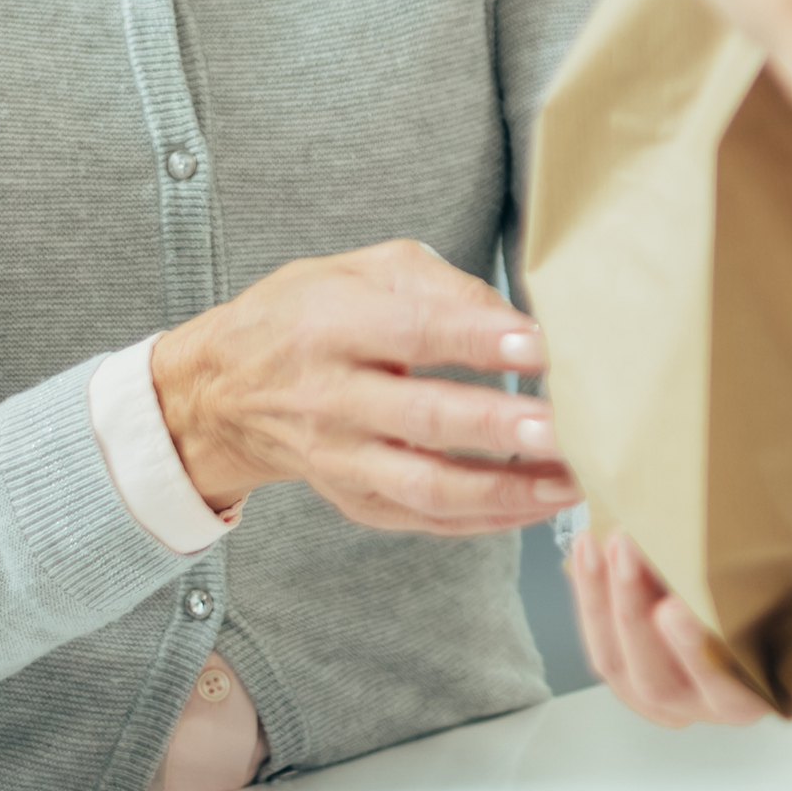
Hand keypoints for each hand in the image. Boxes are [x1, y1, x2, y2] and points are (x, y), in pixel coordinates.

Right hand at [153, 238, 579, 533]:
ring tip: (568, 480)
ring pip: (427, 486)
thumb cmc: (304, 317)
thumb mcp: (359, 271)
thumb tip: (510, 318)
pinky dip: (485, 519)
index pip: (414, 334)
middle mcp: (332, 400)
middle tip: (565, 427)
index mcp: (332, 327)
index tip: (541, 346)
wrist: (223, 391)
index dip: (479, 341)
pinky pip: (425, 519)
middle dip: (501, 427)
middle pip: (425, 419)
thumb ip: (438, 284)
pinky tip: (535, 505)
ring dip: (504, 490)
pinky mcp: (354, 500)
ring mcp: (341, 460)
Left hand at [566, 526, 791, 727]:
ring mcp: (655, 685)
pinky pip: (595, 637)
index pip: (722, 690)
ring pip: (616, 660)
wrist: (770, 572)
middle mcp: (698, 703)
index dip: (693, 655)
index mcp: (751, 695)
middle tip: (631, 549)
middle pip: (654, 678)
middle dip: (634, 612)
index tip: (676, 608)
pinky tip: (589, 545)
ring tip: (609, 541)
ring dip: (605, 599)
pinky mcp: (623, 661)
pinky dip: (587, 591)